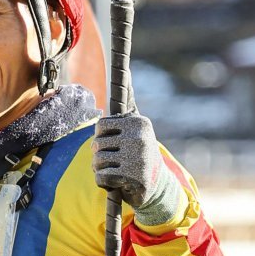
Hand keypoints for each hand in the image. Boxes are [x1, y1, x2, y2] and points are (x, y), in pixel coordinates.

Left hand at [91, 108, 182, 224]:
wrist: (157, 186)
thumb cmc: (140, 153)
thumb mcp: (136, 127)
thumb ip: (129, 101)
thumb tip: (126, 69)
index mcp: (139, 123)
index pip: (101, 126)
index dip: (102, 137)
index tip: (114, 143)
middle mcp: (139, 138)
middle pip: (96, 144)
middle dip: (99, 155)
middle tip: (114, 160)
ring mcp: (137, 158)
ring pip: (97, 161)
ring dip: (100, 169)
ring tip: (116, 170)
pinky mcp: (133, 177)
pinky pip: (101, 177)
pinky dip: (104, 182)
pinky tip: (117, 182)